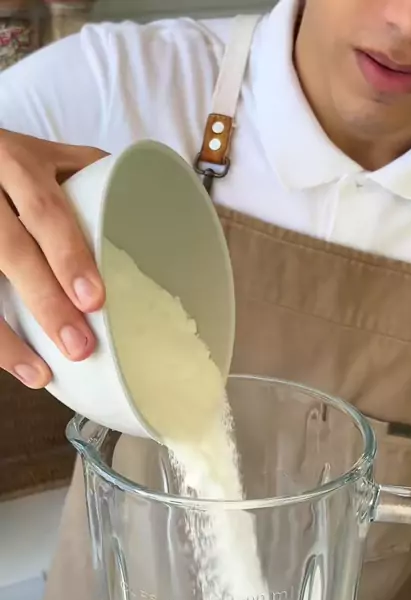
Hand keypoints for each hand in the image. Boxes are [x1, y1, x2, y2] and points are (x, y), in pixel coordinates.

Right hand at [0, 130, 107, 388]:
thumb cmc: (1, 160)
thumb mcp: (36, 153)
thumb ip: (80, 172)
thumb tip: (137, 206)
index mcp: (14, 162)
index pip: (44, 210)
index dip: (68, 255)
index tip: (95, 300)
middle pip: (10, 250)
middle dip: (46, 302)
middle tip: (78, 346)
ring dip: (5, 337)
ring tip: (39, 375)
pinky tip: (13, 366)